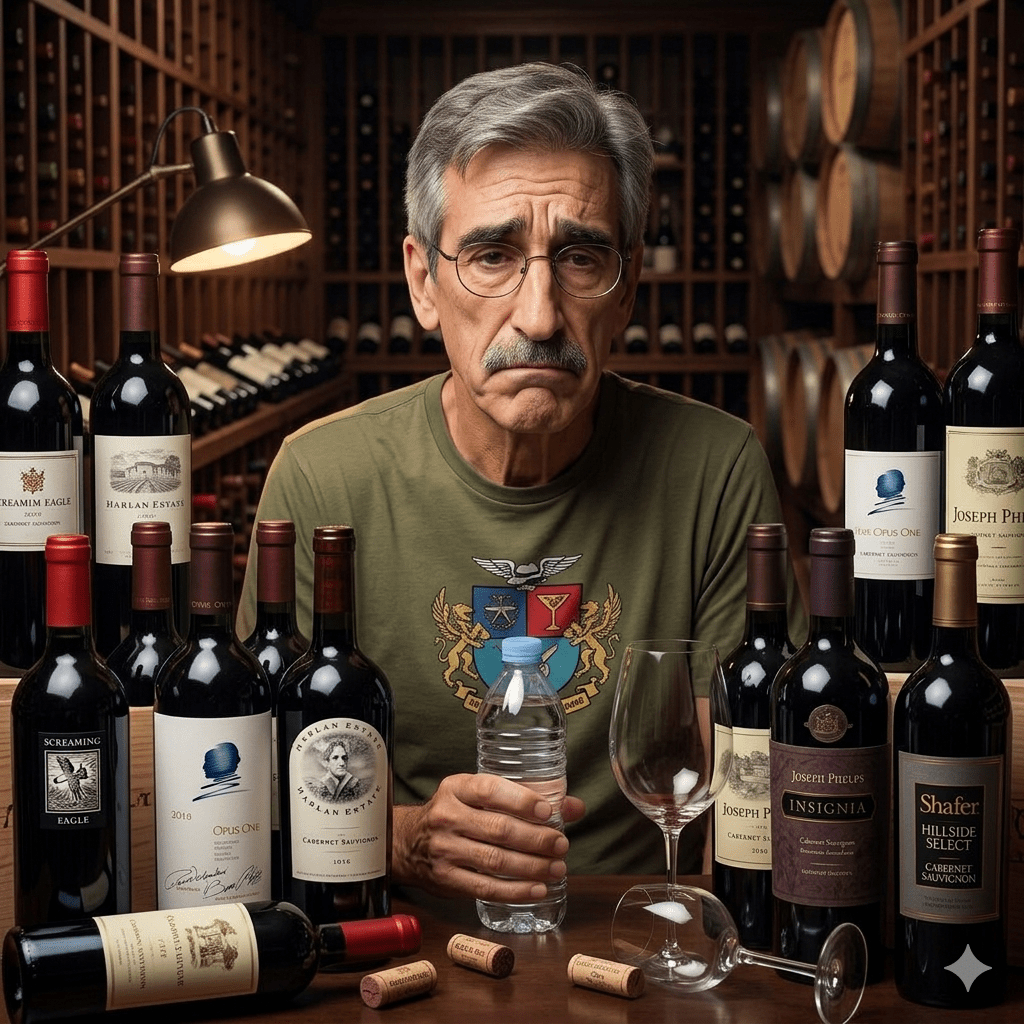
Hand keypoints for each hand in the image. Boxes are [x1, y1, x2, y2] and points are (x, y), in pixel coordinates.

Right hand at [393, 772, 584, 899]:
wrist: (408, 842)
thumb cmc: (455, 814)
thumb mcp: (480, 796)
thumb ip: (525, 798)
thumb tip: (573, 806)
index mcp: (456, 788)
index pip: (491, 790)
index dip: (522, 800)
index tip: (549, 811)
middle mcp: (447, 816)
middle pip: (498, 829)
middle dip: (536, 839)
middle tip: (561, 844)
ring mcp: (444, 849)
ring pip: (495, 861)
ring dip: (532, 867)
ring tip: (557, 868)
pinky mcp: (446, 879)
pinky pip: (486, 888)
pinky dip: (515, 891)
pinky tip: (537, 889)